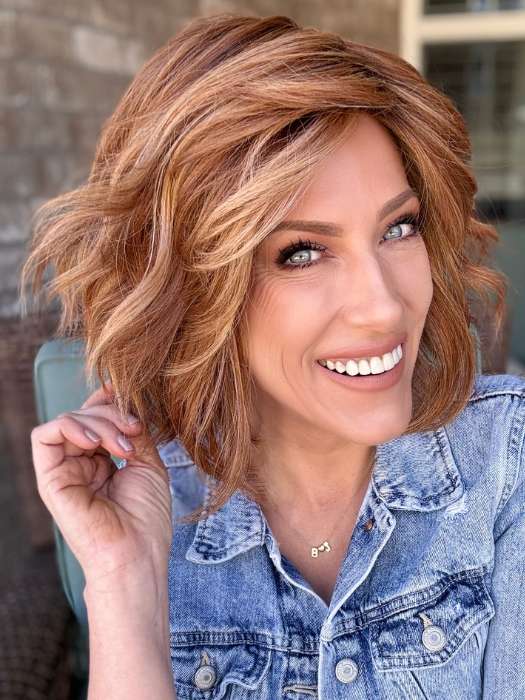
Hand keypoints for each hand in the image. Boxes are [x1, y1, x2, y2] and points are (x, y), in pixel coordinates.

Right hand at [30, 382, 171, 588]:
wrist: (137, 553)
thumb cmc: (146, 518)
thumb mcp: (148, 463)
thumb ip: (133, 433)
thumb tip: (125, 402)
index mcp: (101, 462)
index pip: (95, 417)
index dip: (108, 400)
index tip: (130, 395)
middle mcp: (80, 464)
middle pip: (85, 414)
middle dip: (112, 413)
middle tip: (134, 431)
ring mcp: (64, 470)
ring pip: (68, 419)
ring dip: (99, 422)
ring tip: (122, 444)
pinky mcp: (50, 479)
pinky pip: (45, 434)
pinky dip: (71, 426)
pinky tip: (96, 442)